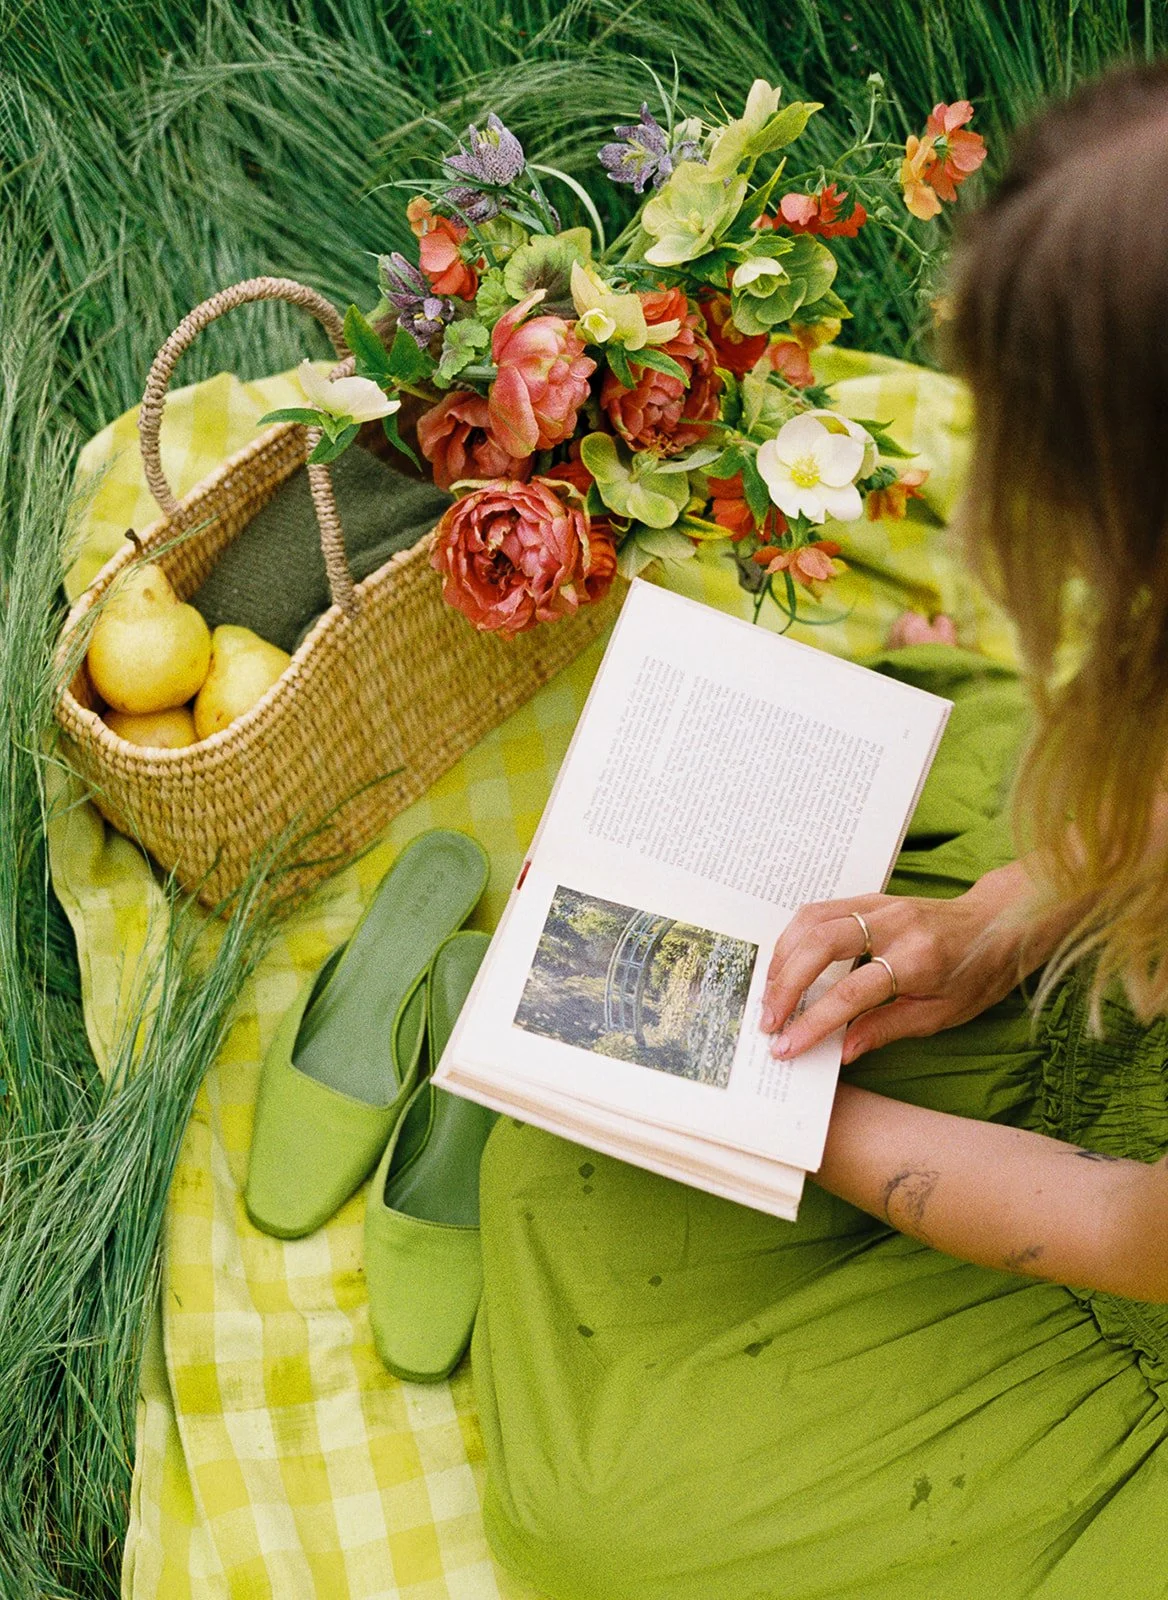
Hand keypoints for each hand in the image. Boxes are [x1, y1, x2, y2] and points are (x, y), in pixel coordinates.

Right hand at [760, 862, 1063, 1064]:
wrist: (1001, 924)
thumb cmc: (976, 974)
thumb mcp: (941, 1015)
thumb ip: (887, 1029)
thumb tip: (841, 1050)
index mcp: (918, 960)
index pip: (852, 992)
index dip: (814, 1021)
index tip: (787, 1046)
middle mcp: (895, 925)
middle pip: (820, 946)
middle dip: (785, 986)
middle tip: (769, 1021)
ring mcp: (880, 905)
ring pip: (812, 921)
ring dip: (783, 959)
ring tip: (771, 995)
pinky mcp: (871, 897)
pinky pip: (820, 910)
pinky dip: (794, 938)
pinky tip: (786, 965)